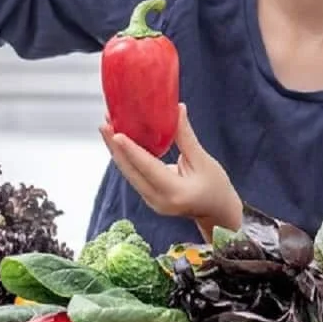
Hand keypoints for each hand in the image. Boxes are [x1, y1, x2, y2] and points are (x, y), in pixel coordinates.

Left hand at [100, 104, 242, 239]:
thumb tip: (177, 108)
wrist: (218, 213)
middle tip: (104, 122)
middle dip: (115, 147)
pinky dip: (126, 157)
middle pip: (130, 171)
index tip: (116, 132)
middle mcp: (159, 200)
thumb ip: (186, 136)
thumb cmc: (216, 186)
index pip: (148, 168)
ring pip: (129, 173)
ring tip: (107, 126)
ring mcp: (151, 202)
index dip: (131, 149)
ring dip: (117, 151)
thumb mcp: (203, 161)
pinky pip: (134, 175)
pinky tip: (118, 140)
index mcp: (175, 192)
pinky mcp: (149, 197)